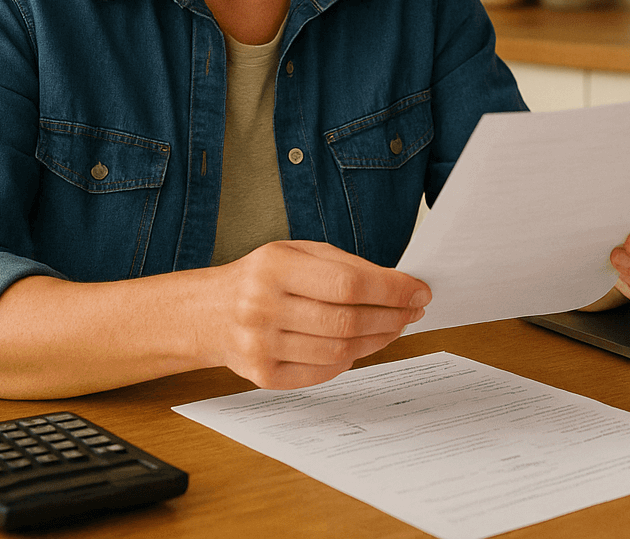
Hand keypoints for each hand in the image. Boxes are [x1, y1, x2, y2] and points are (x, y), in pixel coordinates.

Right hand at [204, 240, 429, 389]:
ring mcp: (261, 346)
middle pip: (347, 322)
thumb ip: (346, 265)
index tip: (419, 291)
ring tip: (394, 326)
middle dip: (392, 317)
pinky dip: (349, 360)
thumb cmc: (264, 277)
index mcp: (274, 267)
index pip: (348, 284)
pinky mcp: (263, 376)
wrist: (210, 312)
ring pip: (340, 351)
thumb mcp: (298, 253)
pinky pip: (323, 372)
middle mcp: (263, 307)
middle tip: (413, 311)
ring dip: (378, 340)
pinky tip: (360, 345)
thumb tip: (399, 286)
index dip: (392, 290)